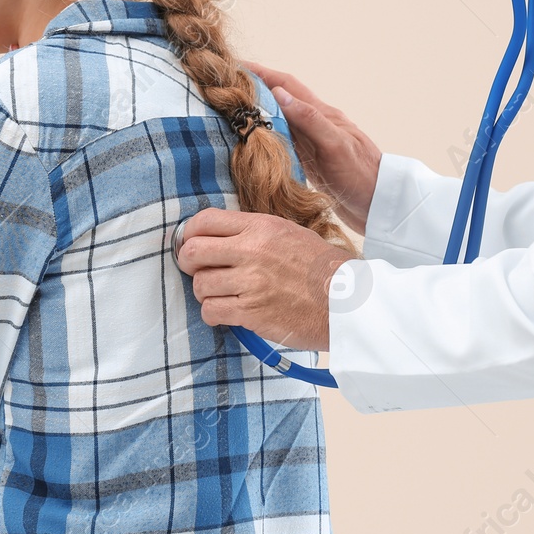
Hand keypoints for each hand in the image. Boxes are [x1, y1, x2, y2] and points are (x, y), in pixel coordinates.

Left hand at [174, 208, 351, 350]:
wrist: (346, 301)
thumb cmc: (319, 268)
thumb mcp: (288, 233)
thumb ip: (252, 231)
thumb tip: (217, 235)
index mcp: (260, 226)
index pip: (205, 220)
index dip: (189, 233)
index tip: (190, 243)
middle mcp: (252, 251)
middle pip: (193, 251)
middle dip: (187, 262)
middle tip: (196, 269)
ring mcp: (251, 282)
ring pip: (200, 284)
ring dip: (204, 292)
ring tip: (220, 293)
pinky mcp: (252, 312)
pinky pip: (211, 311)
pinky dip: (212, 313)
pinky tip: (224, 311)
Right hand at [241, 60, 382, 234]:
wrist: (381, 206)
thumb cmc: (363, 176)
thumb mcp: (336, 146)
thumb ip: (310, 120)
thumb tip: (279, 94)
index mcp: (322, 115)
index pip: (286, 86)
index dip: (261, 73)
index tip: (234, 66)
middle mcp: (315, 125)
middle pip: (279, 100)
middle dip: (253, 90)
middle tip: (223, 89)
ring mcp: (312, 144)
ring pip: (278, 121)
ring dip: (256, 113)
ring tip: (228, 112)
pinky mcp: (310, 162)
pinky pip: (282, 143)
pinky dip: (264, 138)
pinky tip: (250, 144)